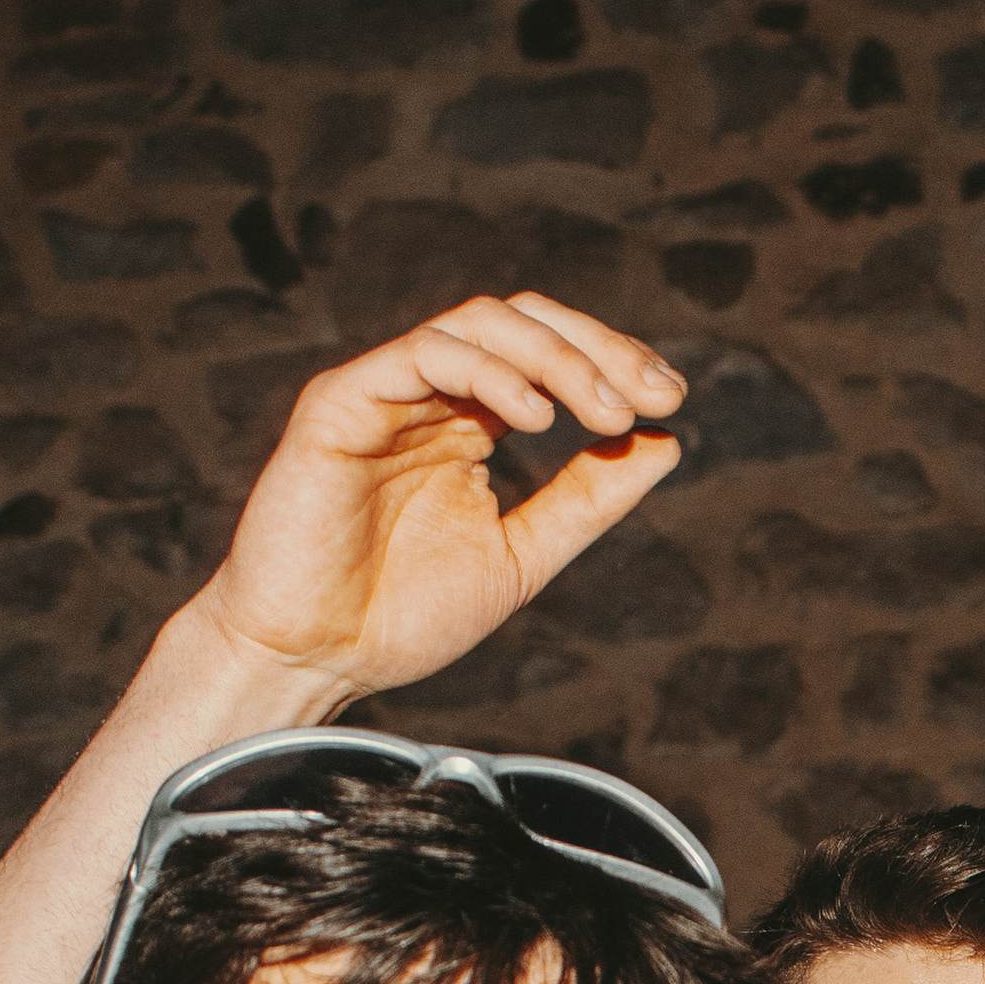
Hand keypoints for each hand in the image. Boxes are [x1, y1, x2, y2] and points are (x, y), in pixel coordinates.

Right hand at [186, 294, 689, 703]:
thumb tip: (665, 442)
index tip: (671, 400)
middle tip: (656, 392)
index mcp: (467, 424)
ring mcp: (384, 392)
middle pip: (523, 323)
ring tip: (607, 412)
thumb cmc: (401, 617)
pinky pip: (421, 354)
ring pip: (479, 325)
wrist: (313, 660)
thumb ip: (586, 500)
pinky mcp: (340, 402)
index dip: (613, 364)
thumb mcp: (522, 557)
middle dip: (598, 349)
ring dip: (556, 357)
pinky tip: (537, 418)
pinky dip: (488, 372)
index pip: (548, 358)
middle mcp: (427, 395)